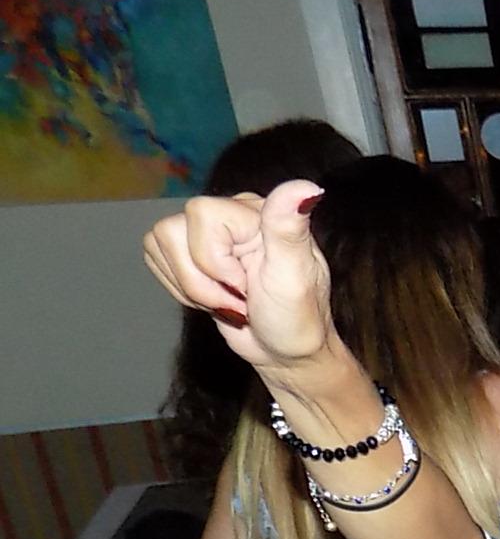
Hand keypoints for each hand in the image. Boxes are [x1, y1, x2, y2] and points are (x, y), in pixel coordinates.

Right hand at [143, 182, 334, 376]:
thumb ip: (290, 228)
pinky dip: (180, 289)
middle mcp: (228, 213)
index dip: (215, 260)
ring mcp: (205, 233)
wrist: (284, 351)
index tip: (248, 284)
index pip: (201, 214)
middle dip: (203, 281)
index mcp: (257, 211)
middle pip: (171, 231)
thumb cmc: (296, 317)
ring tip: (229, 299)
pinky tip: (213, 297)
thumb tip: (306, 187)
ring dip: (192, 287)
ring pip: (158, 244)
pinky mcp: (187, 252)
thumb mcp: (296, 275)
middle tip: (240, 297)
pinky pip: (155, 258)